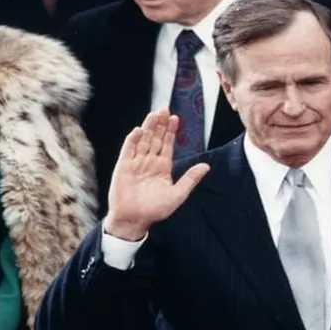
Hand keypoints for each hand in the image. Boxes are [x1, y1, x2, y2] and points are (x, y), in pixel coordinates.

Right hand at [104, 110, 209, 240]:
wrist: (134, 220)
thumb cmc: (156, 210)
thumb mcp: (178, 194)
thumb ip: (190, 179)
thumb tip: (206, 166)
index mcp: (162, 167)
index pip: (167, 145)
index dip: (170, 131)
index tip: (175, 118)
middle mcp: (149, 162)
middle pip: (155, 139)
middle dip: (160, 124)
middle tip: (165, 109)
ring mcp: (136, 163)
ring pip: (143, 141)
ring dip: (148, 127)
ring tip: (154, 114)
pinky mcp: (123, 167)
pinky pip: (128, 150)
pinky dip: (133, 140)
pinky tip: (139, 130)